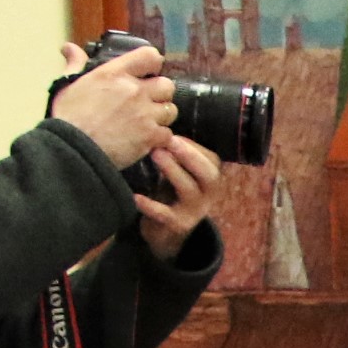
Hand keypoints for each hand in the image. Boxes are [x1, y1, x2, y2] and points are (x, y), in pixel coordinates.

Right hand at [47, 39, 176, 169]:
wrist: (73, 150)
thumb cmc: (68, 119)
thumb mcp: (67, 85)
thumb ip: (75, 64)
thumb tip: (70, 48)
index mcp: (114, 73)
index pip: (149, 56)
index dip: (152, 64)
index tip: (147, 73)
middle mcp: (134, 90)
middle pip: (167, 85)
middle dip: (160, 93)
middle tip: (148, 101)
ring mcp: (145, 113)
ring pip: (170, 110)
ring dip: (162, 116)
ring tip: (148, 122)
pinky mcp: (150, 136)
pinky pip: (168, 133)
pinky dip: (160, 138)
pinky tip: (147, 139)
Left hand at [133, 133, 222, 257]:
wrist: (166, 230)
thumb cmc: (169, 190)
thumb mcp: (177, 169)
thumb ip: (174, 151)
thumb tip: (159, 118)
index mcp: (209, 176)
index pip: (211, 159)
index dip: (193, 146)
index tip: (171, 132)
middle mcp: (207, 193)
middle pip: (209, 174)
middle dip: (191, 156)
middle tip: (170, 140)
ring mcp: (194, 210)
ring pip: (190, 190)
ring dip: (173, 171)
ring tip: (154, 154)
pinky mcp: (178, 225)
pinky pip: (166, 215)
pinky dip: (151, 206)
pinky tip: (136, 197)